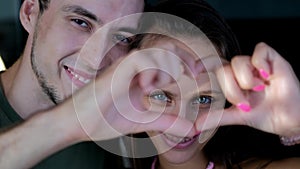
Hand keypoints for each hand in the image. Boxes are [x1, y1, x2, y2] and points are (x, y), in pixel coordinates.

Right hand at [71, 47, 197, 141]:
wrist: (78, 124)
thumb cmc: (105, 120)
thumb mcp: (144, 121)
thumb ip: (168, 122)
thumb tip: (192, 129)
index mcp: (143, 76)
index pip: (170, 57)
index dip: (187, 61)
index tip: (199, 74)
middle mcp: (137, 68)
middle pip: (169, 47)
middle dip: (187, 58)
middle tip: (195, 72)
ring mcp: (127, 66)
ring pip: (158, 50)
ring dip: (169, 65)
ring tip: (160, 85)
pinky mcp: (118, 69)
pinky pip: (143, 58)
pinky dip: (153, 69)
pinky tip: (148, 86)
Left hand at [196, 42, 299, 136]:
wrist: (289, 120)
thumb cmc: (265, 114)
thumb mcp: (239, 116)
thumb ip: (218, 118)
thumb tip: (196, 125)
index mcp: (233, 81)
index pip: (215, 67)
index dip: (203, 64)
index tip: (194, 71)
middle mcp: (243, 71)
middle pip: (224, 68)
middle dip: (232, 89)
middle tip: (244, 103)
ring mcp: (257, 65)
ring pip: (239, 61)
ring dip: (246, 79)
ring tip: (258, 90)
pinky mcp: (273, 60)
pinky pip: (260, 50)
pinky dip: (260, 63)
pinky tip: (266, 76)